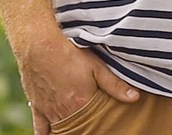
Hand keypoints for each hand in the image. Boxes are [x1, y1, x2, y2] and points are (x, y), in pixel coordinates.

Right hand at [16, 32, 139, 133]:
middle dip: (85, 130)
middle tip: (93, 128)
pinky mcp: (37, 107)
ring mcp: (49, 111)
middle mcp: (64, 112)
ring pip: (60, 130)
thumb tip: (135, 97)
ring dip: (69, 131)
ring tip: (78, 131)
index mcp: (81, 104)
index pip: (93, 125)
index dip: (100, 128)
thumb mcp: (96, 66)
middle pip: (77, 129)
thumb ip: (115, 84)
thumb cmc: (69, 53)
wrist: (38, 45)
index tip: (107, 129)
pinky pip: (40, 129)